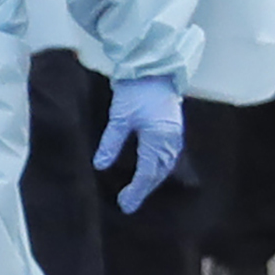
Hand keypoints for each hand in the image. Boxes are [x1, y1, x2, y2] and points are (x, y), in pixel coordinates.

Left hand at [93, 75, 182, 213]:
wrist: (153, 69)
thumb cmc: (135, 91)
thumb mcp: (119, 117)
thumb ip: (111, 143)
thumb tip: (100, 165)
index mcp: (158, 139)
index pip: (147, 173)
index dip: (136, 191)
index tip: (125, 205)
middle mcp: (170, 140)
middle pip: (158, 172)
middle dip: (145, 188)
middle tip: (129, 201)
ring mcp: (174, 134)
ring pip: (165, 165)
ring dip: (153, 179)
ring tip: (138, 190)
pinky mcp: (172, 128)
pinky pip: (168, 155)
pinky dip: (158, 167)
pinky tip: (150, 169)